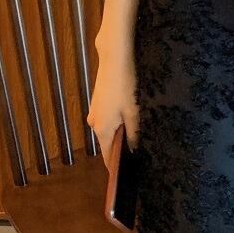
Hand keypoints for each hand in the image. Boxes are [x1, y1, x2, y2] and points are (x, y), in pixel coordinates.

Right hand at [86, 46, 139, 169]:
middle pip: (107, 142)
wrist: (114, 58)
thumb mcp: (133, 110)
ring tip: (137, 132)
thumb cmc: (125, 85)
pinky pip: (108, 117)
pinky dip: (117, 119)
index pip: (107, 156)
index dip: (116, 166)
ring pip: (108, 128)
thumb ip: (133, 132)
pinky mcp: (98, 101)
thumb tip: (133, 150)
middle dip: (121, 147)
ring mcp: (95, 111)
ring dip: (120, 131)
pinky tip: (129, 114)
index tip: (128, 174)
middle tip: (139, 152)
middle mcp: (94, 122)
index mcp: (102, 129)